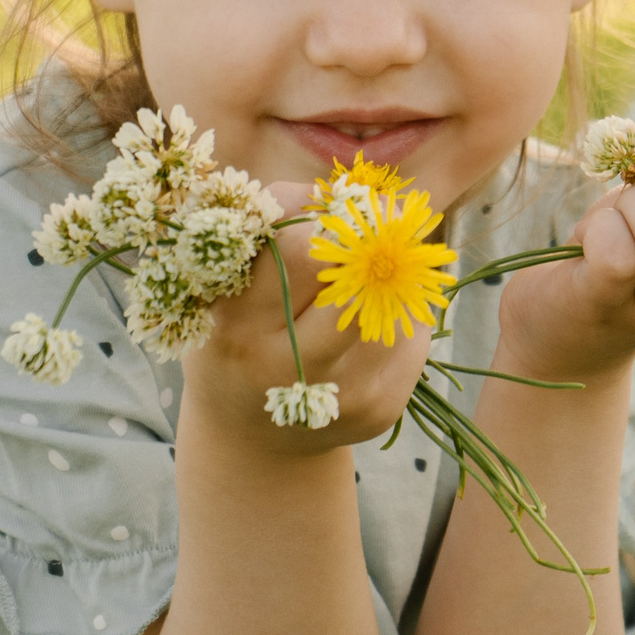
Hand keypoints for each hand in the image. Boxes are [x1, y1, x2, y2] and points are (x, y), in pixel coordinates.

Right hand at [180, 184, 434, 455]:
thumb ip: (267, 239)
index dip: (313, 210)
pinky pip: (411, 333)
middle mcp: (284, 366)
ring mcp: (338, 394)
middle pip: (347, 273)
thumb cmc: (236, 341)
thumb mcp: (223, 294)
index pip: (291, 246)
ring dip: (387, 272)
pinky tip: (373, 319)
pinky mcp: (380, 408)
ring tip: (366, 271)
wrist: (253, 443)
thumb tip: (345, 192)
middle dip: (364, 234)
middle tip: (366, 218)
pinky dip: (399, 312)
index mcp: (236, 326)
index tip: (322, 203)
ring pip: (390, 298)